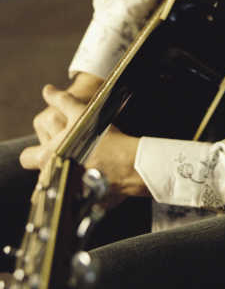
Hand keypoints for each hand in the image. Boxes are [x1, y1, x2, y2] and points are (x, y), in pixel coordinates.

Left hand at [20, 85, 148, 205]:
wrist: (127, 165)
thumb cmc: (103, 139)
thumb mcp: (81, 114)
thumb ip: (62, 100)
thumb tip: (47, 90)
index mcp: (47, 157)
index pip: (27, 157)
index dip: (38, 148)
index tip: (54, 142)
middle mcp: (52, 177)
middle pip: (43, 171)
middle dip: (54, 161)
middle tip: (74, 149)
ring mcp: (65, 192)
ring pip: (57, 183)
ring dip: (68, 174)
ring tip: (88, 161)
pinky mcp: (80, 203)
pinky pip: (76, 195)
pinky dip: (84, 187)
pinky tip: (98, 173)